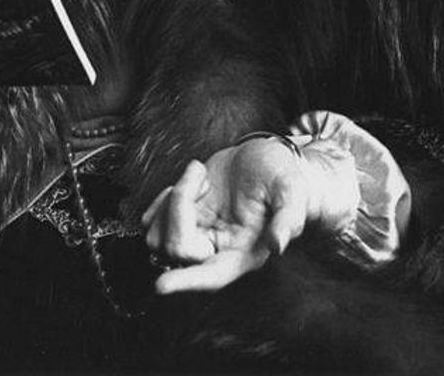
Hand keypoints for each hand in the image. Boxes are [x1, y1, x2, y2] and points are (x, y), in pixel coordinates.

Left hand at [141, 136, 357, 294]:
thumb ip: (288, 219)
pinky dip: (161, 200)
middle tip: (200, 173)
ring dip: (171, 200)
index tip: (162, 285)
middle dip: (180, 204)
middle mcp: (216, 251)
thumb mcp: (292, 192)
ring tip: (199, 177)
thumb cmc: (282, 176)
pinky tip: (187, 183)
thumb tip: (277, 245)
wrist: (265, 157)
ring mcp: (195, 236)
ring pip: (158, 237)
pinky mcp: (180, 220)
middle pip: (176, 248)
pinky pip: (151, 222)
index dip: (187, 281)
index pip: (211, 276)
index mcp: (243, 254)